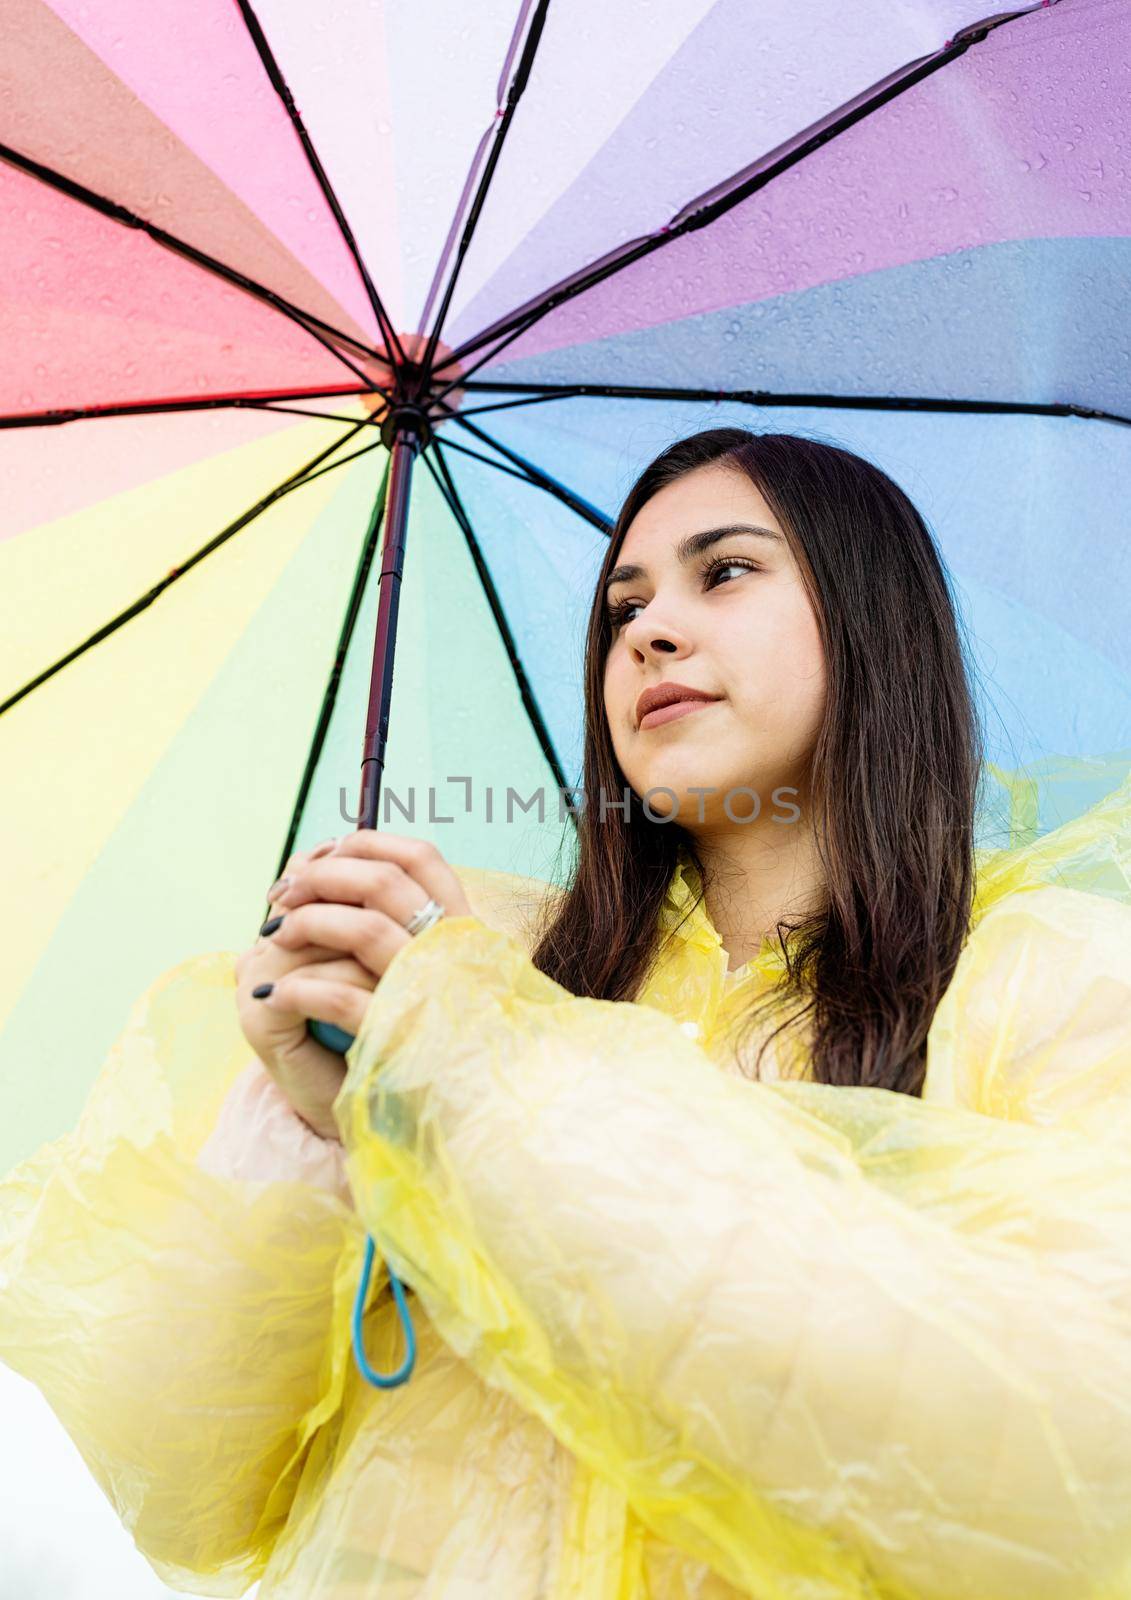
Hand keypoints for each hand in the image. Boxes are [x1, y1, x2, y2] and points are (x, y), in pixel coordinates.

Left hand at [237, 832, 474, 1138]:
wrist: (465, 1122)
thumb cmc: (439, 1043)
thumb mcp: (437, 976)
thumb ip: (408, 930)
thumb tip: (340, 871)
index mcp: (464, 930)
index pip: (423, 858)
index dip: (368, 844)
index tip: (325, 852)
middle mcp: (453, 953)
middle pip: (386, 881)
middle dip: (323, 876)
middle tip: (283, 892)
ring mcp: (430, 993)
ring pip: (364, 928)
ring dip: (306, 923)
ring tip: (272, 938)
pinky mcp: (399, 1038)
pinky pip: (337, 997)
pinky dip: (296, 990)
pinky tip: (273, 997)